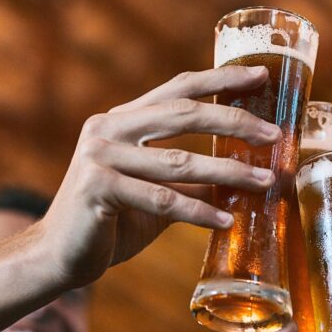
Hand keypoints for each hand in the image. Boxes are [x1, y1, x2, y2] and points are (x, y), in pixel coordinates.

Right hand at [39, 66, 281, 286]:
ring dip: (228, 173)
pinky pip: (161, 200)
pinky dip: (197, 212)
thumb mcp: (156, 192)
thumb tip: (246, 175)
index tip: (261, 75)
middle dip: (235, 122)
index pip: (178, 89)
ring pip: (178, 162)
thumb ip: (189, 179)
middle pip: (184, 114)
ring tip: (265, 183)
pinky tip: (226, 221)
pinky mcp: (97, 187)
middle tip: (274, 135)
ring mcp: (99, 156)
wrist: (57, 256)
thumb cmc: (110, 223)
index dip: (221, 79)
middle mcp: (108, 128)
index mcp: (122, 120)